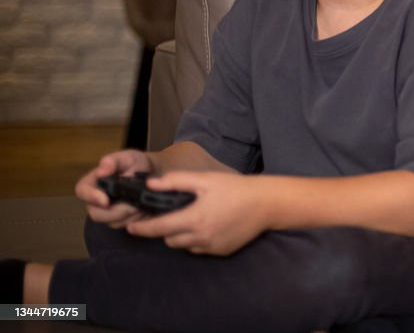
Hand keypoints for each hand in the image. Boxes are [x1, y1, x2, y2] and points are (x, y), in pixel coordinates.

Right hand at [75, 149, 152, 227]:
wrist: (154, 174)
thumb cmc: (136, 164)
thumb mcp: (127, 157)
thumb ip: (113, 161)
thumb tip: (101, 170)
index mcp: (93, 182)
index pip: (82, 191)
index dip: (91, 197)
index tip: (105, 200)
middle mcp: (96, 200)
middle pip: (96, 214)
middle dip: (116, 211)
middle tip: (133, 203)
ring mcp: (107, 212)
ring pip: (112, 222)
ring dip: (129, 215)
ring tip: (141, 202)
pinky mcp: (120, 220)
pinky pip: (125, 225)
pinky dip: (136, 219)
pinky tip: (143, 208)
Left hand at [126, 171, 264, 255]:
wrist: (265, 203)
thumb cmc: (235, 188)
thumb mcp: (205, 179)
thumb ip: (175, 181)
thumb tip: (151, 185)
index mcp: (193, 218)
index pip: (158, 228)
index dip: (141, 229)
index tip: (130, 228)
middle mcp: (200, 237)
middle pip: (169, 240)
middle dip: (165, 230)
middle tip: (169, 216)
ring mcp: (211, 246)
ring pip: (185, 246)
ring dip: (181, 236)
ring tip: (190, 219)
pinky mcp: (222, 251)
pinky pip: (201, 249)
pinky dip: (198, 240)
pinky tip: (208, 225)